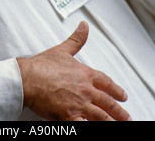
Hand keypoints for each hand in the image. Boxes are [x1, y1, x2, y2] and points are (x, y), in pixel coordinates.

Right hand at [17, 21, 131, 120]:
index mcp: (85, 74)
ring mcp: (79, 104)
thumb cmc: (42, 65)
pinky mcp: (69, 117)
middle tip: (126, 117)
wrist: (28, 78)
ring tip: (118, 126)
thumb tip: (84, 26)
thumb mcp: (62, 49)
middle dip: (118, 111)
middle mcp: (86, 89)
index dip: (116, 90)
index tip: (123, 96)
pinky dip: (92, 127)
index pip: (106, 83)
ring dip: (111, 122)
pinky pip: (85, 126)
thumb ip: (76, 39)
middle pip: (107, 102)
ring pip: (101, 117)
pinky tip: (95, 128)